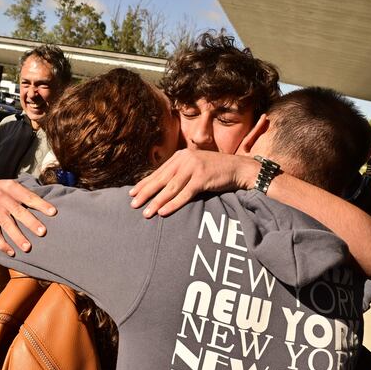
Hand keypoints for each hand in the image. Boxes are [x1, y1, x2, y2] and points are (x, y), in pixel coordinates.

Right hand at [0, 180, 56, 256]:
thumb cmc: (6, 193)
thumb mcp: (14, 187)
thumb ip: (27, 194)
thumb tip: (50, 207)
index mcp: (10, 187)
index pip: (28, 196)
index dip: (41, 204)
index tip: (53, 212)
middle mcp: (0, 197)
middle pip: (18, 211)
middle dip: (31, 222)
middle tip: (42, 232)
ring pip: (6, 224)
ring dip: (17, 237)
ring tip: (27, 248)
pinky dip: (2, 244)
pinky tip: (12, 253)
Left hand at [129, 150, 257, 217]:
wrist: (238, 168)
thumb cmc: (215, 171)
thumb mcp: (195, 167)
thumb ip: (180, 172)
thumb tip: (162, 185)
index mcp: (180, 156)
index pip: (158, 172)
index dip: (145, 183)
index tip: (132, 193)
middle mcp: (185, 160)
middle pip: (161, 179)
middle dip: (145, 193)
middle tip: (132, 204)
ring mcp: (194, 168)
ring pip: (170, 188)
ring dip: (157, 202)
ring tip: (146, 213)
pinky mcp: (203, 178)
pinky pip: (184, 194)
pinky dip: (173, 204)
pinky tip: (163, 212)